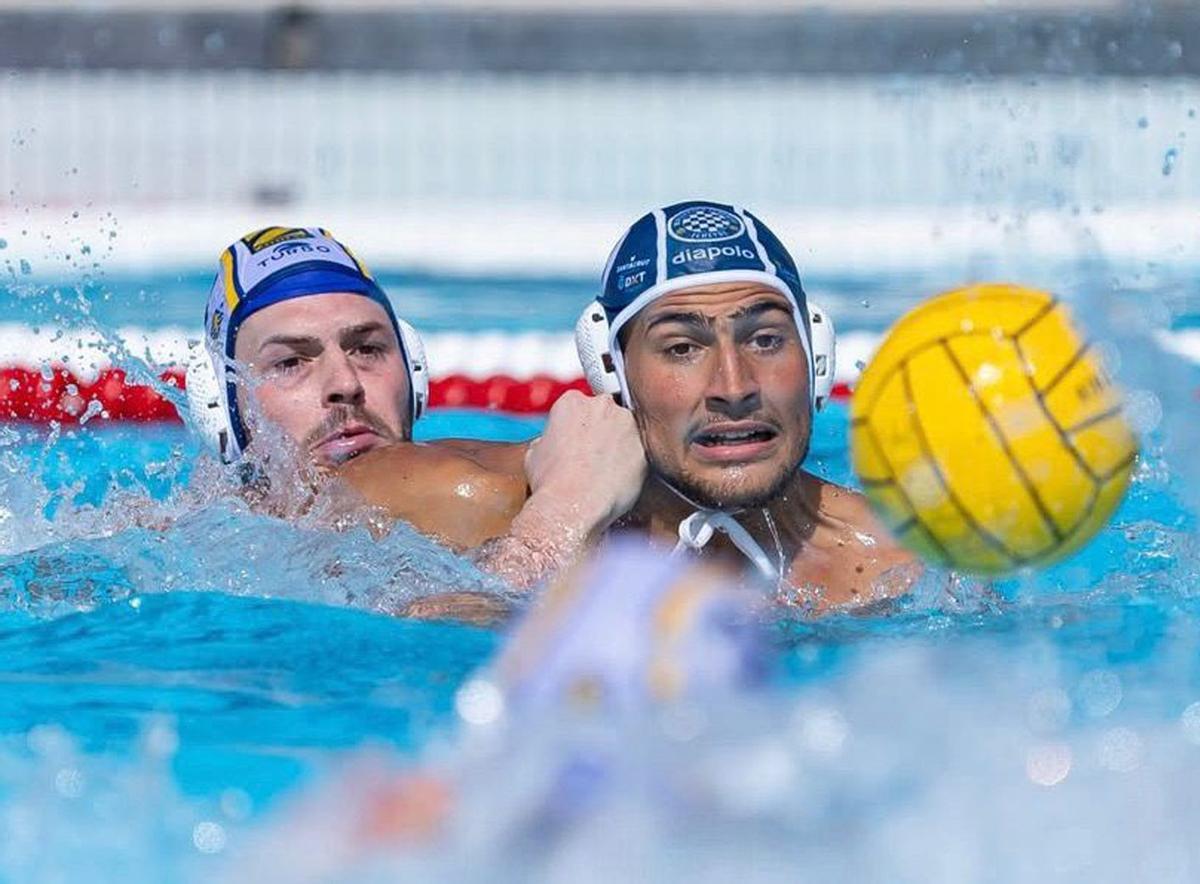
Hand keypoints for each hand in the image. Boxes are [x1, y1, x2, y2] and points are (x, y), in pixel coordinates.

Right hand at [523, 391, 646, 536]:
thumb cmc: (551, 481)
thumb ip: (548, 439)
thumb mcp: (535, 453)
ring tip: (605, 470)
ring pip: (625, 430)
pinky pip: (638, 452)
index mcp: (571, 402)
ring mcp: (627, 424)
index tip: (576, 441)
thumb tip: (551, 444)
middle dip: (601, 430)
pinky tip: (617, 479)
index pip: (578, 405)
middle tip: (592, 454)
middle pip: (605, 412)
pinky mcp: (644, 447)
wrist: (572, 504)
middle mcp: (602, 405)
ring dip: (618, 445)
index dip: (577, 425)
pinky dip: (631, 463)